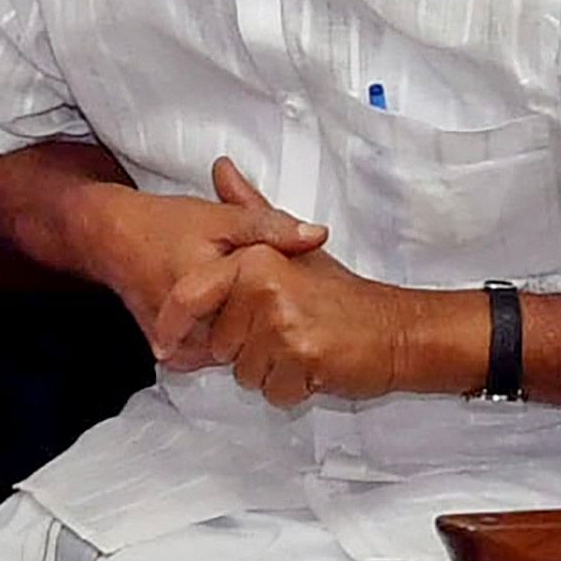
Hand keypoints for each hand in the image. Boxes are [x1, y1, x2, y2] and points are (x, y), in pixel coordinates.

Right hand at [79, 155, 322, 370]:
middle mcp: (189, 330)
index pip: (270, 321)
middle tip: (286, 304)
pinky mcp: (172, 352)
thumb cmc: (167, 225)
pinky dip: (227, 340)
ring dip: (249, 336)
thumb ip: (271, 228)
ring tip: (260, 310)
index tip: (300, 297)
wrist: (111, 238)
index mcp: (208, 296)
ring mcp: (178, 347)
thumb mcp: (223, 218)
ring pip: (233, 352)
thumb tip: (320, 235)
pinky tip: (232, 316)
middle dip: (269, 324)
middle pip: (252, 341)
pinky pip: (213, 355)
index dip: (291, 308)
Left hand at [166, 181, 457, 406]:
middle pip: (219, 347)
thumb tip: (221, 167)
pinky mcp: (302, 358)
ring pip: (244, 375)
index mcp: (253, 260)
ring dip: (270, 374)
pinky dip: (292, 391)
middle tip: (285, 336)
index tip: (165, 347)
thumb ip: (250, 212)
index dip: (174, 326)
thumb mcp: (290, 248)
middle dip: (246, 353)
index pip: (189, 298)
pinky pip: (273, 392)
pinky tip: (314, 370)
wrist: (396, 330)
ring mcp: (282, 324)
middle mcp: (263, 288)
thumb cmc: (341, 295)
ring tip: (301, 352)